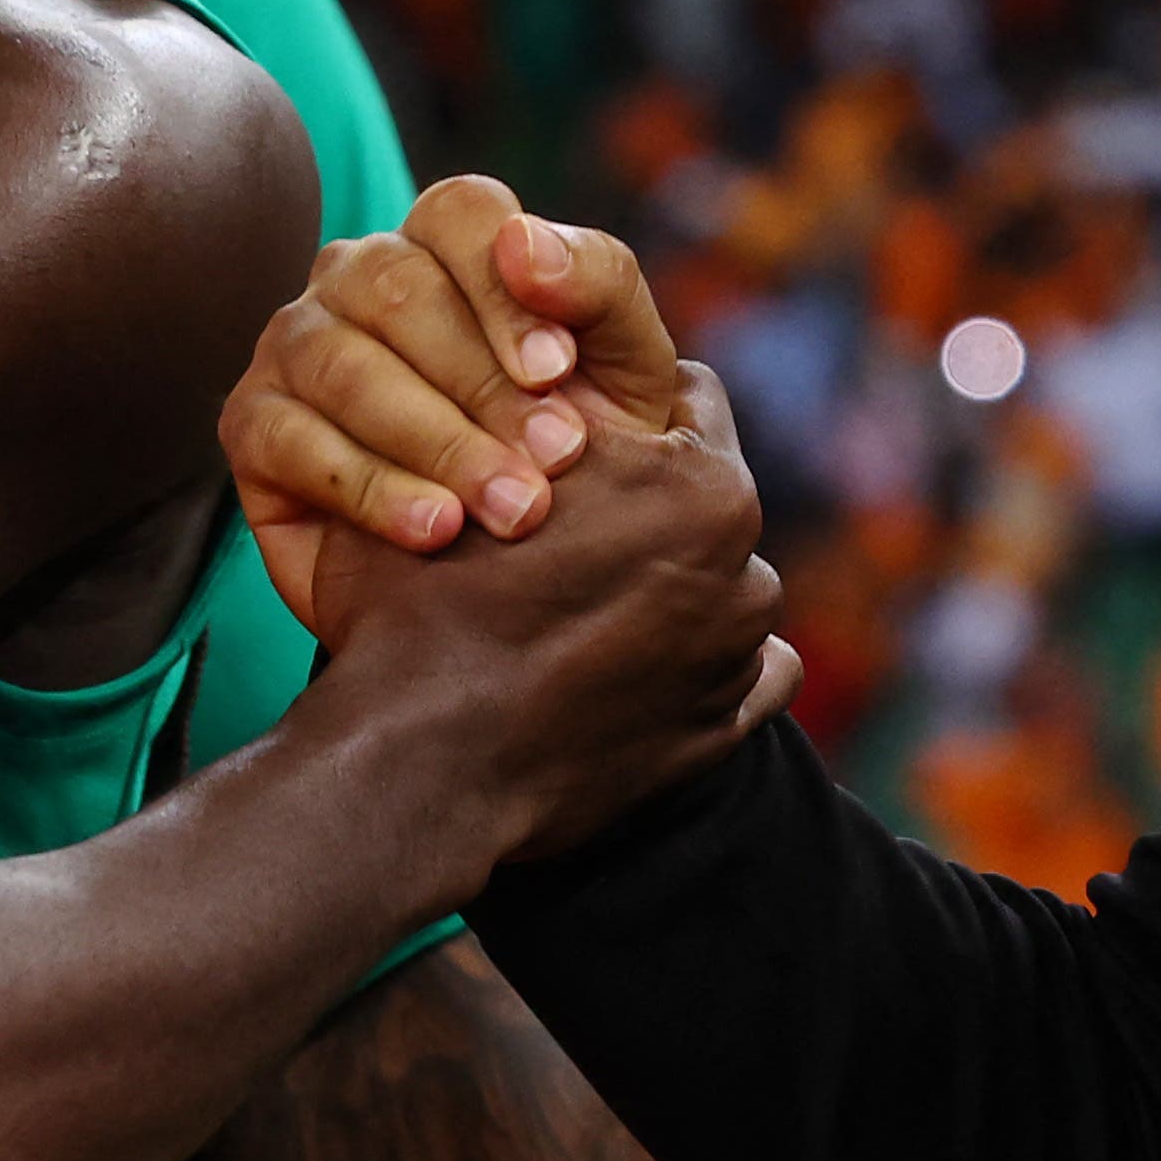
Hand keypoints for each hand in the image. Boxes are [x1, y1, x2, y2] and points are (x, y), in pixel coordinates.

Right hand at [226, 183, 689, 611]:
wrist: (523, 575)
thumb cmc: (576, 452)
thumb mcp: (624, 370)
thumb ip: (599, 286)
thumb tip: (526, 244)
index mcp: (444, 248)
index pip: (458, 213)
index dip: (504, 289)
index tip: (555, 370)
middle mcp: (356, 279)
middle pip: (397, 288)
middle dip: (483, 384)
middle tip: (553, 462)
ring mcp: (294, 346)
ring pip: (344, 365)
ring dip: (437, 442)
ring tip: (508, 510)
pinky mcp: (253, 426)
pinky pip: (289, 438)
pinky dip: (370, 487)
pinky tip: (435, 530)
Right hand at [294, 385, 792, 877]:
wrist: (414, 768)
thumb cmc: (418, 609)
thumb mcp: (456, 470)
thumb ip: (519, 419)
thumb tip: (541, 393)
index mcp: (697, 483)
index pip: (686, 392)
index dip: (617, 405)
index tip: (558, 431)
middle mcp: (743, 567)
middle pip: (701, 494)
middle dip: (642, 497)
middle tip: (551, 520)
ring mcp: (737, 657)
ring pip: (715, 582)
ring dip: (664, 582)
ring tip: (570, 603)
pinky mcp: (719, 730)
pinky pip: (745, 673)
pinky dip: (699, 662)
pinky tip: (625, 661)